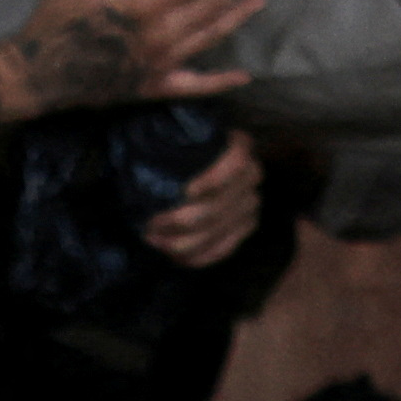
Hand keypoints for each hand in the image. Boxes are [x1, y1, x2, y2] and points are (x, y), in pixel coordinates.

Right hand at [3, 0, 260, 112]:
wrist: (38, 78)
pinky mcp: (154, 88)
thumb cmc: (54, 25)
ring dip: (235, 18)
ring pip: (208, 38)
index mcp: (143, 7)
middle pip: (208, 5)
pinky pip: (195, 86)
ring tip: (258, 1)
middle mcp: (160, 37)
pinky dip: (220, 82)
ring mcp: (161, 65)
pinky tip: (243, 76)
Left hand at [145, 130, 265, 267]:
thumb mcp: (172, 144)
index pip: (236, 163)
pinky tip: (175, 257)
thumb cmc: (177, 152)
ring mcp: (250, 203)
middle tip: (150, 225)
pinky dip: (198, 257)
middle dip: (180, 221)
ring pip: (217, 231)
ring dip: (182, 243)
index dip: (213, 180)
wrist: (188, 166)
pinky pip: (224, 249)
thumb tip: (151, 171)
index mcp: (237, 146)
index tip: (185, 191)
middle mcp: (250, 175)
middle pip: (219, 206)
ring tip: (154, 240)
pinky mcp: (246, 227)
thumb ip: (168, 153)